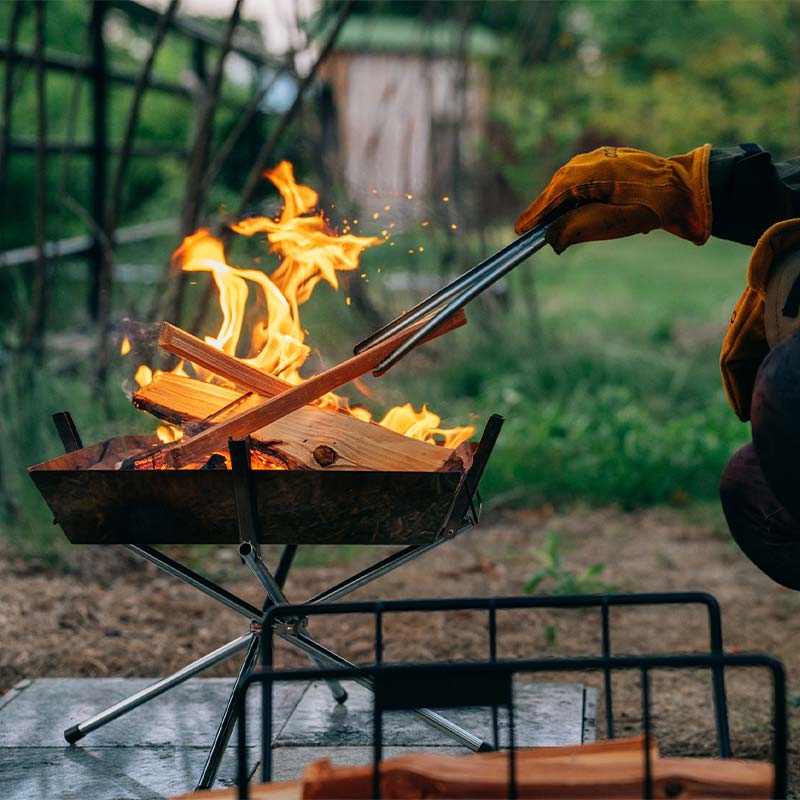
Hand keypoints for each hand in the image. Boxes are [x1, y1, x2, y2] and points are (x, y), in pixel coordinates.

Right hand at [516, 145, 711, 252]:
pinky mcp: (609, 159)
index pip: (553, 196)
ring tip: (551, 222)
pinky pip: (582, 177)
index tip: (519, 230)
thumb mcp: (611, 224)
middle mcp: (591, 159)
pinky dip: (573, 194)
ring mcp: (601, 156)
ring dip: (559, 202)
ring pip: (569, 182)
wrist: (686, 188)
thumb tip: (549, 238)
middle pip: (557, 188)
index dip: (535, 214)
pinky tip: (574, 208)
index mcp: (589, 173)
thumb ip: (576, 230)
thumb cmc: (650, 208)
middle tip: (530, 229)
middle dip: (544, 209)